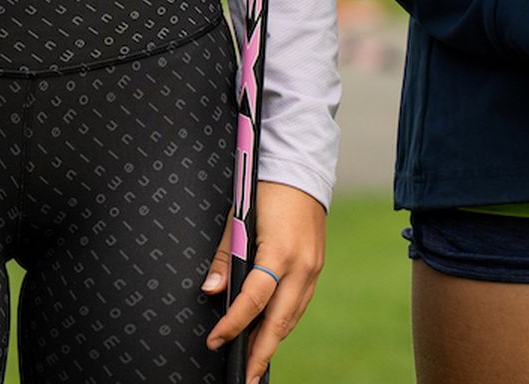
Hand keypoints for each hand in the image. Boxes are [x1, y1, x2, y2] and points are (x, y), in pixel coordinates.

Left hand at [201, 180, 325, 380]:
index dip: (233, 324)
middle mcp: (302, 266)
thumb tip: (212, 291)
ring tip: (254, 361)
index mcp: (281, 253)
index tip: (215, 340)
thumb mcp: (237, 217)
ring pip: (292, 316)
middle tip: (246, 377)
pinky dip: (284, 320)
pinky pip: (299, 303)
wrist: (301, 166)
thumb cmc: (264, 188)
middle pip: (280, 321)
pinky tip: (270, 331)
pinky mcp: (316, 266)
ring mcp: (313, 268)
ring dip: (273, 339)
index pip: (254, 301)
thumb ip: (225, 257)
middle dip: (261, 353)